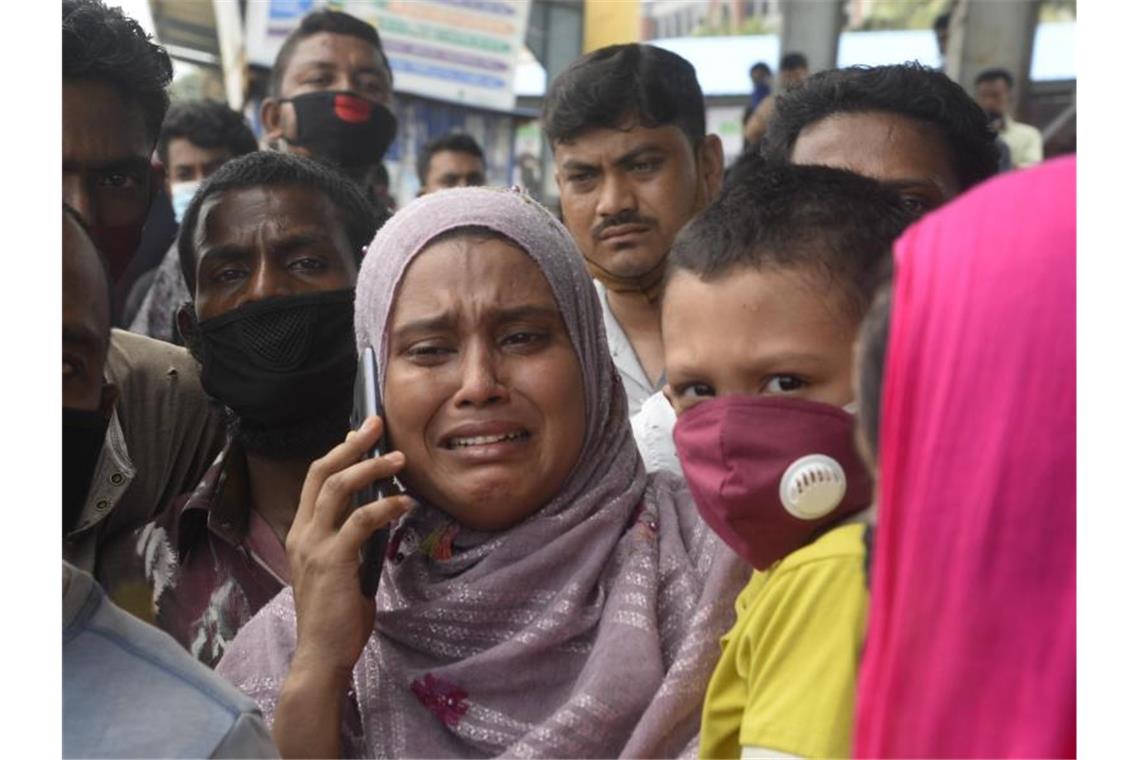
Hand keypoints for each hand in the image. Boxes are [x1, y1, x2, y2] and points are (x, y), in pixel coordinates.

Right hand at [286, 415, 412, 677]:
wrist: (321, 653)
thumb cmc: (335, 614)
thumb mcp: (338, 567)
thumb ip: (349, 540)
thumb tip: (376, 515)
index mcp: (301, 532)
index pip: (315, 479)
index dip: (338, 451)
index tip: (361, 432)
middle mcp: (302, 532)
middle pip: (323, 472)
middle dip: (352, 444)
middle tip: (377, 424)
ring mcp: (314, 545)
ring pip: (339, 488)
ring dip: (373, 468)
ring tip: (400, 460)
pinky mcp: (334, 560)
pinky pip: (362, 520)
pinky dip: (386, 506)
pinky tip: (404, 503)